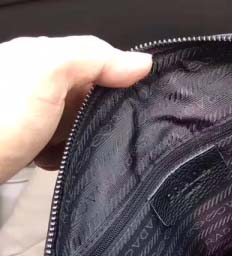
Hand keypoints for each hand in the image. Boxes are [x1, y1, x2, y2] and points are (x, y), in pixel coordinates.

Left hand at [0, 36, 151, 182]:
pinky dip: (66, 154)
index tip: (137, 100)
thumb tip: (140, 62)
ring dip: (86, 137)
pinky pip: (60, 145)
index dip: (119, 77)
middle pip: (88, 94)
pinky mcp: (27, 143)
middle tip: (110, 128)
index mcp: (41, 58)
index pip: (96, 60)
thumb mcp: (46, 73)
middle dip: (102, 112)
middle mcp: (36, 84)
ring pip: (77, 123)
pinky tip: (62, 159)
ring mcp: (32, 115)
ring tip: (85, 146)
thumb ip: (92, 59)